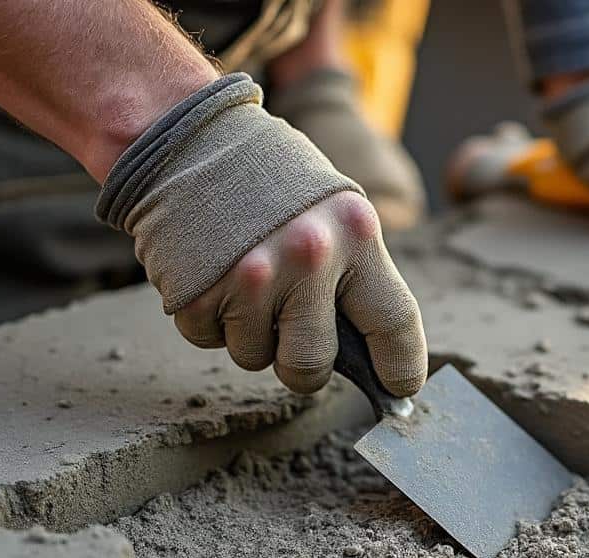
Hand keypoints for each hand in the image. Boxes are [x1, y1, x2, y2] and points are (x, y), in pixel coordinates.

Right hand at [173, 191, 426, 395]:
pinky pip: (210, 341)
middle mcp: (308, 257)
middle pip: (313, 365)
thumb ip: (355, 274)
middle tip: (293, 335)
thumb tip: (374, 357)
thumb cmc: (271, 181)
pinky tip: (213, 272)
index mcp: (355, 233)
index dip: (401, 367)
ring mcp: (249, 278)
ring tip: (246, 278)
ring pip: (254, 358)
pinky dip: (211, 320)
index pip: (395, 322)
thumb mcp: (334, 209)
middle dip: (303, 366)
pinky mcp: (196, 292)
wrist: (187, 135)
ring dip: (250, 334)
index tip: (399, 390)